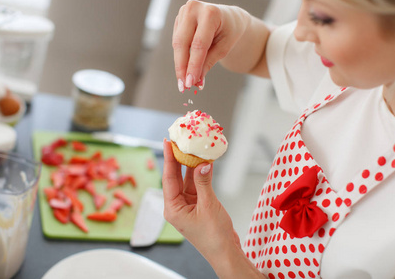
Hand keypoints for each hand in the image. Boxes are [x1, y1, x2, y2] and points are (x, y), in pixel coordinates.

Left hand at [162, 139, 239, 255]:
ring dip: (192, 166)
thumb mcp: (208, 206)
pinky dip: (201, 175)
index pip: (168, 178)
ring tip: (193, 147)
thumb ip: (204, 183)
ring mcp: (188, 205)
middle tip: (179, 141)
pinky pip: (198, 185)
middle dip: (178, 159)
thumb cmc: (214, 236)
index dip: (168, 159)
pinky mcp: (199, 205)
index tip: (167, 142)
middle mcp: (178, 206)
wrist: (226, 253)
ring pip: (188, 180)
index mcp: (173, 208)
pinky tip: (205, 162)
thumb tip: (202, 164)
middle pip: (176, 177)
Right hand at [172, 0, 251, 90]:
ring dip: (179, 64)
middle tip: (183, 86)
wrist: (229, 18)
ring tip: (184, 82)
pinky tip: (184, 69)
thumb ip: (209, 62)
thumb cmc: (230, 32)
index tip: (191, 82)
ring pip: (177, 43)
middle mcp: (194, 8)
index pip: (199, 44)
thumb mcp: (225, 48)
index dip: (193, 65)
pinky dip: (180, 57)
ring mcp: (184, 12)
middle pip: (183, 43)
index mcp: (210, 13)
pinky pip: (176, 42)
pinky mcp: (179, 18)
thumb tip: (196, 82)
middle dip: (182, 67)